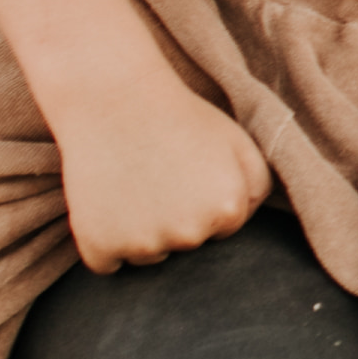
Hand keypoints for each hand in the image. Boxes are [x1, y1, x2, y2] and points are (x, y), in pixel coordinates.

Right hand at [54, 72, 271, 271]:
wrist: (113, 96)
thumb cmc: (178, 116)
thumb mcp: (237, 141)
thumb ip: (257, 187)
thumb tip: (244, 223)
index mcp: (227, 209)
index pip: (221, 228)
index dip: (202, 199)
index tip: (185, 172)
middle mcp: (189, 234)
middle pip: (185, 245)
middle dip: (173, 218)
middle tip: (155, 174)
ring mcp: (142, 244)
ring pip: (147, 255)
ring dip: (138, 231)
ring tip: (130, 182)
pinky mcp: (99, 247)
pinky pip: (106, 262)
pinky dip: (102, 240)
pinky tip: (104, 202)